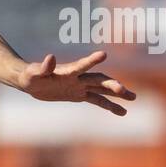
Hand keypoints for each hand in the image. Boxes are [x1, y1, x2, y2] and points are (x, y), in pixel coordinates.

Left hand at [18, 50, 136, 115]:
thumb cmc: (31, 75)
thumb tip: (50, 57)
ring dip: (117, 93)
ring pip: (102, 90)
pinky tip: (122, 112)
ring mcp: (80, 86)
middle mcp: (77, 77)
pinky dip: (109, 106)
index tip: (103, 54)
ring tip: (133, 97)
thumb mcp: (34, 74)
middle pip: (97, 80)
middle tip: (123, 90)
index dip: (91, 61)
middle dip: (110, 84)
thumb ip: (44, 67)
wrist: (31, 81)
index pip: (81, 66)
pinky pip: (97, 100)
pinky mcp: (79, 95)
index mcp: (67, 71)